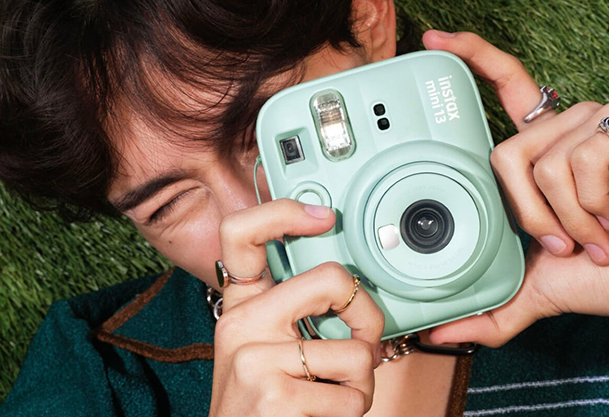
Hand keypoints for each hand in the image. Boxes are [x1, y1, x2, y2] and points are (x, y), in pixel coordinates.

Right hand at [209, 199, 384, 415]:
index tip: (324, 217)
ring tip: (332, 396)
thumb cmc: (262, 405)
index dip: (283, 212)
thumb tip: (354, 290)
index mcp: (242, 306)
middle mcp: (242, 324)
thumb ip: (295, 315)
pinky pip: (353, 396)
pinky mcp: (274, 397)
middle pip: (331, 279)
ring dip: (361, 383)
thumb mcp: (265, 349)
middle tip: (363, 342)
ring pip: (356, 353)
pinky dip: (352, 412)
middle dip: (368, 315)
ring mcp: (255, 360)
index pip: (240, 234)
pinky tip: (322, 415)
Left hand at [423, 31, 608, 347]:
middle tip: (565, 245)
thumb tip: (441, 335)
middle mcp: (568, 128)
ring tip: (600, 235)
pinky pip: (585, 158)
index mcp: (545, 150)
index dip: (470, 55)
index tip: (433, 38)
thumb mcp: (539, 290)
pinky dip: (596, 204)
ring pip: (545, 163)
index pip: (504, 86)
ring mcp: (601, 121)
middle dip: (530, 217)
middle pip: (507, 152)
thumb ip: (491, 310)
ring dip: (569, 219)